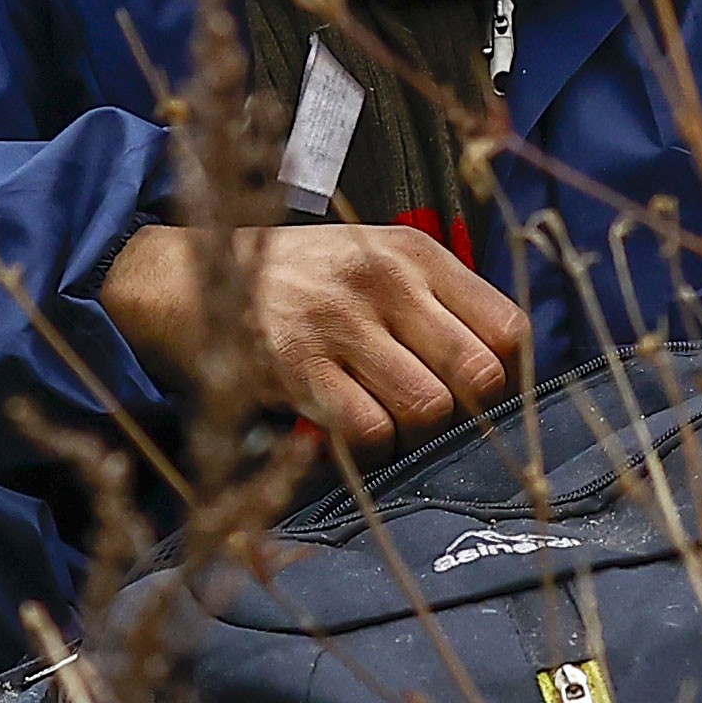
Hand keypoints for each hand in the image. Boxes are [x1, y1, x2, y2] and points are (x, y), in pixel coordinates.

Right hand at [102, 223, 529, 452]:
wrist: (194, 275)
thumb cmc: (299, 276)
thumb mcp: (373, 257)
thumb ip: (436, 298)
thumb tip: (502, 366)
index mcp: (414, 254)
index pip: (507, 327)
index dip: (504, 371)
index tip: (477, 386)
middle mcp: (385, 282)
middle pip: (479, 375)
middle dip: (466, 411)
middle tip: (434, 414)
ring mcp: (341, 324)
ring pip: (428, 409)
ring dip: (415, 434)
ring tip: (388, 421)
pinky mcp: (298, 366)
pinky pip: (369, 431)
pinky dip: (369, 449)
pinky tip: (350, 432)